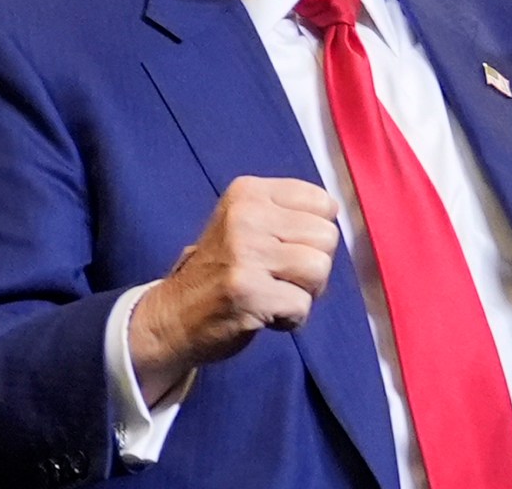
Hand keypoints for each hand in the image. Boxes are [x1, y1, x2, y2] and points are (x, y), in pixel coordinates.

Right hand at [128, 176, 338, 401]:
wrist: (173, 315)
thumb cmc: (223, 270)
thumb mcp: (246, 223)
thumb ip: (288, 214)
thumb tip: (337, 218)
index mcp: (249, 192)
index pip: (324, 203)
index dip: (315, 234)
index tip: (286, 249)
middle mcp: (246, 216)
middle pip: (327, 237)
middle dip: (313, 265)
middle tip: (280, 277)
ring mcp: (245, 253)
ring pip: (319, 269)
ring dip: (304, 293)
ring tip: (274, 294)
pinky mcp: (247, 292)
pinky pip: (302, 305)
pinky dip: (290, 318)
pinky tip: (264, 313)